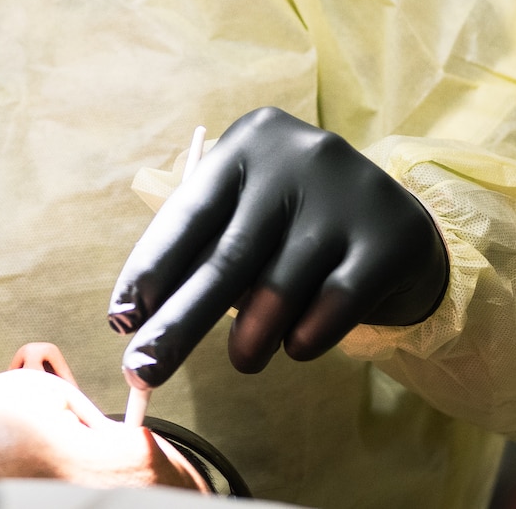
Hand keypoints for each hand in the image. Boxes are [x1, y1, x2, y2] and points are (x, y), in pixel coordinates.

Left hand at [107, 108, 447, 384]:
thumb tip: (141, 317)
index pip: (187, 214)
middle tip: (143, 372)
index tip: (119, 321)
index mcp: (247, 143)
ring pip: (280, 285)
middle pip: (226, 257)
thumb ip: (204, 252)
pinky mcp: (390, 238)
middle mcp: (297, 158)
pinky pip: (335, 303)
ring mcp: (348, 195)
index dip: (149, 271)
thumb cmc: (295, 225)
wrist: (396, 224)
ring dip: (251, 338)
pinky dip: (307, 335)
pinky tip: (296, 347)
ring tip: (241, 362)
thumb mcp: (248, 216)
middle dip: (178, 324)